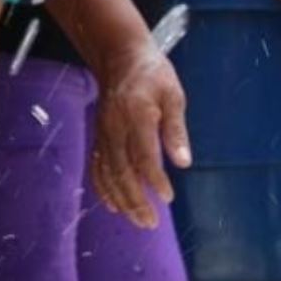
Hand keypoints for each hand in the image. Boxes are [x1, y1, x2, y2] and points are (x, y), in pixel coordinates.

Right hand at [90, 47, 191, 229]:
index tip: (167, 198)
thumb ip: (176, 130)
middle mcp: (115, 128)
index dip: (154, 180)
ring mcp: (103, 134)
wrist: (120, 57)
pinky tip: (114, 205)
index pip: (144, 155)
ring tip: (138, 220)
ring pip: (109, 173)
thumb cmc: (153, 75)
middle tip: (151, 222)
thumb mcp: (174, 96)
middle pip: (122, 171)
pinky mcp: (99, 137)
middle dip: (136, 200)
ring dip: (122, 200)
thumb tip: (183, 162)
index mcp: (136, 115)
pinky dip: (104, 188)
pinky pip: (97, 167)